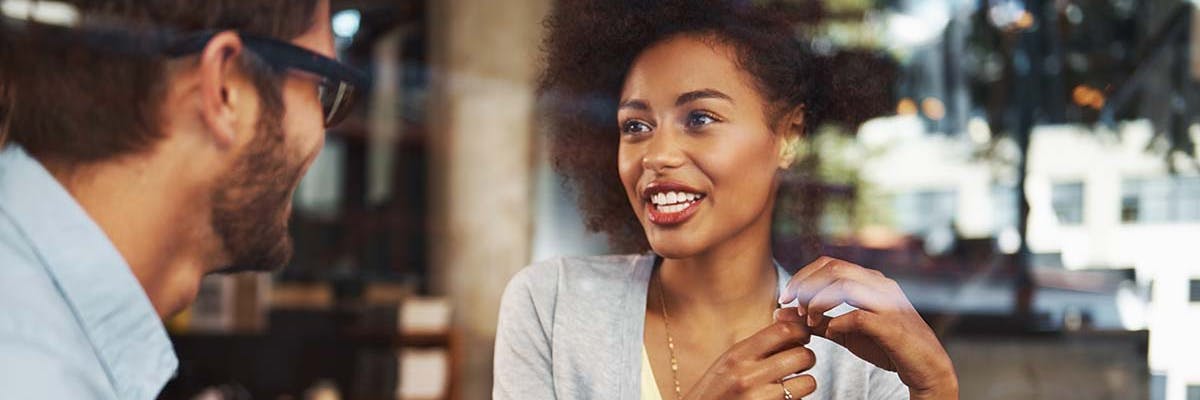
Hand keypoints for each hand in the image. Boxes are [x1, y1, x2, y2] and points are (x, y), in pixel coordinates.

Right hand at [683, 319, 816, 399]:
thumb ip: (756, 348)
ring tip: (791, 384)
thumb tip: (791, 333)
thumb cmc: (714, 391)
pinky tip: (781, 398)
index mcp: (738, 355)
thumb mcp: (728, 362)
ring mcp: (760, 398)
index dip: (801, 331)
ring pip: (807, 382)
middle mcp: (749, 375)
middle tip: (799, 363)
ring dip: (804, 382)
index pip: (783, 331)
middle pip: (802, 355)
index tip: (803, 335)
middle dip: (807, 358)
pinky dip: (796, 399)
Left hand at [778, 256, 957, 399]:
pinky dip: (839, 322)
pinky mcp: (893, 325)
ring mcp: (888, 302)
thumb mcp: (845, 331)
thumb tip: (780, 313)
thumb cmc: (886, 346)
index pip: (829, 263)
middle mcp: (879, 284)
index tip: (785, 298)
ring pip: (845, 285)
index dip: (802, 277)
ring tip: (809, 321)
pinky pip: (859, 316)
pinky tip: (832, 332)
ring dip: (819, 302)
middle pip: (834, 268)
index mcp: (869, 280)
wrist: (926, 368)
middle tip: (790, 307)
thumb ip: (816, 321)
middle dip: (805, 285)